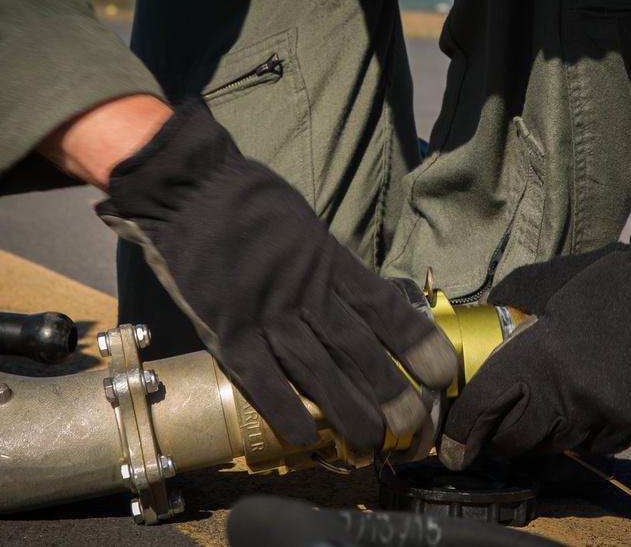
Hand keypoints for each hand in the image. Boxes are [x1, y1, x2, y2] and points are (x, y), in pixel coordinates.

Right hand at [94, 101, 457, 448]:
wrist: (189, 189)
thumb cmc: (250, 203)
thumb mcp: (305, 227)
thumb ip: (330, 264)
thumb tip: (359, 298)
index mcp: (328, 263)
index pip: (383, 308)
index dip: (415, 343)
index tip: (441, 372)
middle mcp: (305, 291)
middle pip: (357, 348)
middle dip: (388, 390)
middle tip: (411, 426)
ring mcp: (266, 312)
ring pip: (317, 369)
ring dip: (346, 408)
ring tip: (370, 441)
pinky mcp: (227, 328)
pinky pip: (260, 377)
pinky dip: (283, 409)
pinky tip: (305, 438)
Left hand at [438, 217, 630, 469]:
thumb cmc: (604, 283)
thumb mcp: (541, 288)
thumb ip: (506, 314)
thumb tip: (478, 333)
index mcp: (538, 356)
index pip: (484, 409)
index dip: (462, 433)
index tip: (454, 446)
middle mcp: (569, 392)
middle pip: (518, 440)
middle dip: (502, 437)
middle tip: (499, 427)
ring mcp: (606, 411)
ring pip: (560, 445)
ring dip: (549, 432)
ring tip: (550, 408)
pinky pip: (602, 442)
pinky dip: (591, 431)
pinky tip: (590, 407)